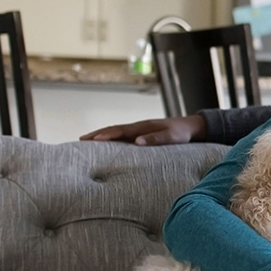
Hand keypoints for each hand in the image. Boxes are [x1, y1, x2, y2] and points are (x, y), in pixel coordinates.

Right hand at [79, 115, 205, 144]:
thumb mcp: (171, 137)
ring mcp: (138, 129)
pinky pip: (122, 135)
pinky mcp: (141, 133)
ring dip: (101, 135)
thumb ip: (155, 140)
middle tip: (80, 140)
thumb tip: (136, 142)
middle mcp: (138, 126)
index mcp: (143, 127)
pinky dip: (110, 137)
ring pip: (116, 131)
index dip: (106, 135)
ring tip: (86, 141)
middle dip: (97, 134)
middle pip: (113, 129)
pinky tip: (104, 143)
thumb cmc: (181, 133)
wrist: (190, 126)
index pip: (121, 130)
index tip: (92, 140)